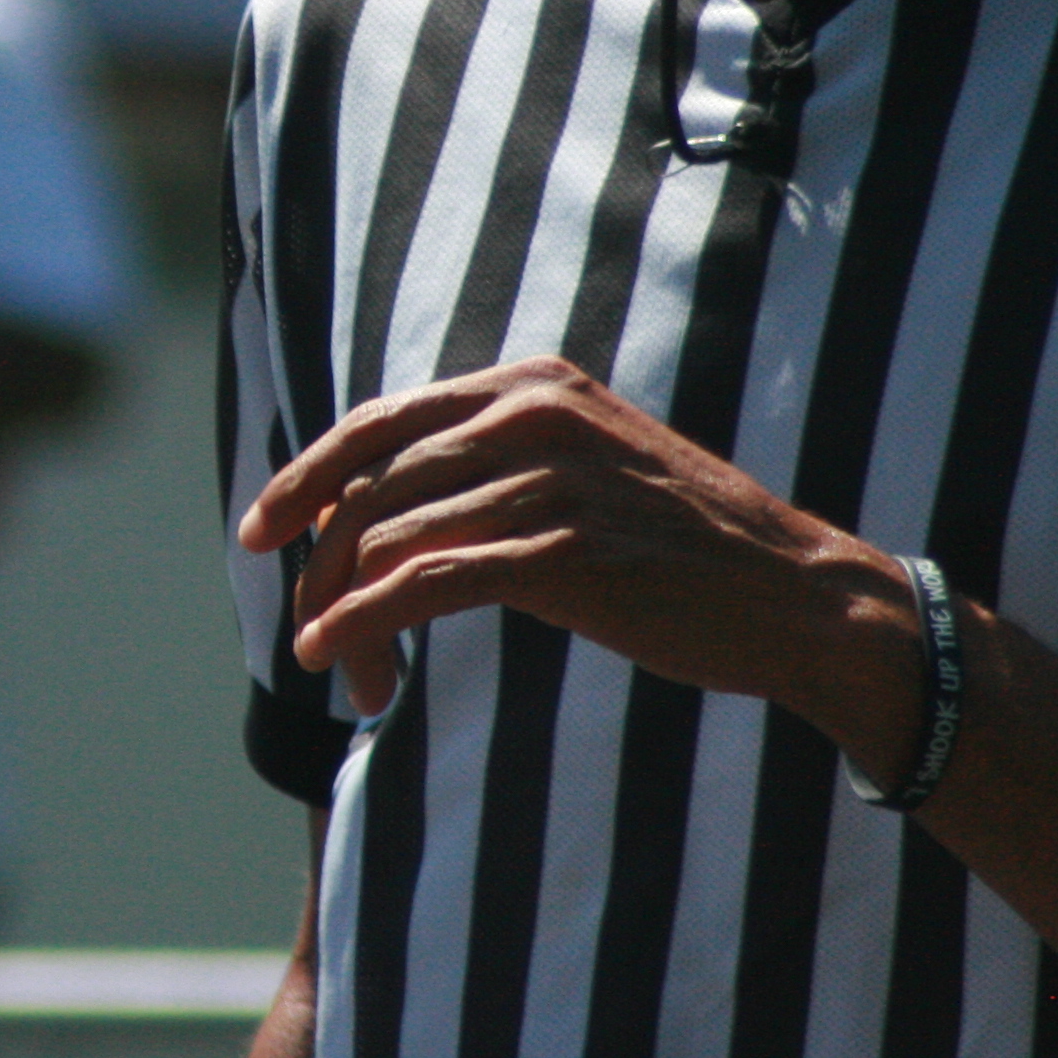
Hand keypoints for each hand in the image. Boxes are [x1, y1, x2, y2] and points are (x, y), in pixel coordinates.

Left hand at [239, 355, 914, 733]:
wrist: (795, 596)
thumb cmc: (683, 546)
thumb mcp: (585, 465)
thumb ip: (496, 463)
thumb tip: (386, 505)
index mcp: (533, 383)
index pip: (381, 421)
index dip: (306, 475)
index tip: (262, 530)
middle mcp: (533, 415)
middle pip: (371, 483)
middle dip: (319, 562)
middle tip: (302, 627)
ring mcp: (549, 482)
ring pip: (390, 538)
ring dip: (346, 614)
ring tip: (348, 673)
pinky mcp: (562, 555)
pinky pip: (424, 582)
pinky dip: (365, 622)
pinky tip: (342, 658)